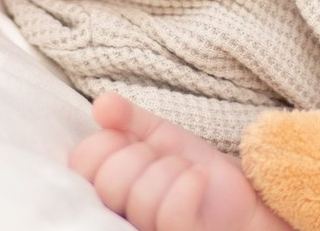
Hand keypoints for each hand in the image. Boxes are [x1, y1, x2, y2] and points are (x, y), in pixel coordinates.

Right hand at [69, 94, 291, 230]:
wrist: (238, 193)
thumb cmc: (190, 168)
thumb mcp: (158, 135)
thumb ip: (127, 119)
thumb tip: (102, 103)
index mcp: (107, 188)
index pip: (81, 162)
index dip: (107, 142)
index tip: (132, 142)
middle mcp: (118, 216)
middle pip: (109, 178)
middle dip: (143, 155)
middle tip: (162, 160)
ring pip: (142, 193)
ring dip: (172, 169)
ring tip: (185, 174)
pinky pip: (171, 212)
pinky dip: (189, 184)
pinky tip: (199, 179)